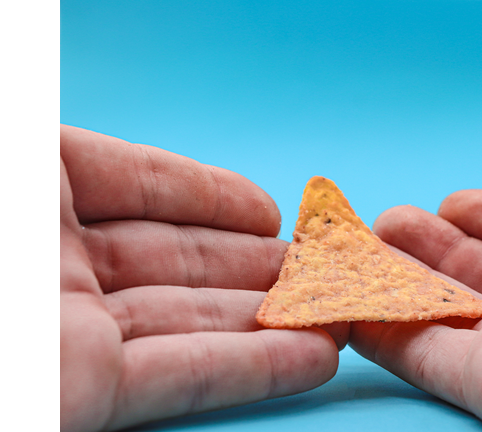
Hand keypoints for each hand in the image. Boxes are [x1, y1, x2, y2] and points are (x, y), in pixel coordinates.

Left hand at [60, 126, 347, 431]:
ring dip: (270, 321)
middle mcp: (56, 268)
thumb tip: (166, 176)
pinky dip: (250, 370)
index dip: (209, 197)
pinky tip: (312, 358)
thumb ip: (96, 158)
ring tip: (335, 314)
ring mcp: (70, 334)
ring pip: (187, 322)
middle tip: (321, 269)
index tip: (269, 212)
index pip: (138, 189)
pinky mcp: (80, 394)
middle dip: (254, 263)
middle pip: (174, 260)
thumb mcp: (33, 154)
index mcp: (34, 199)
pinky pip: (176, 376)